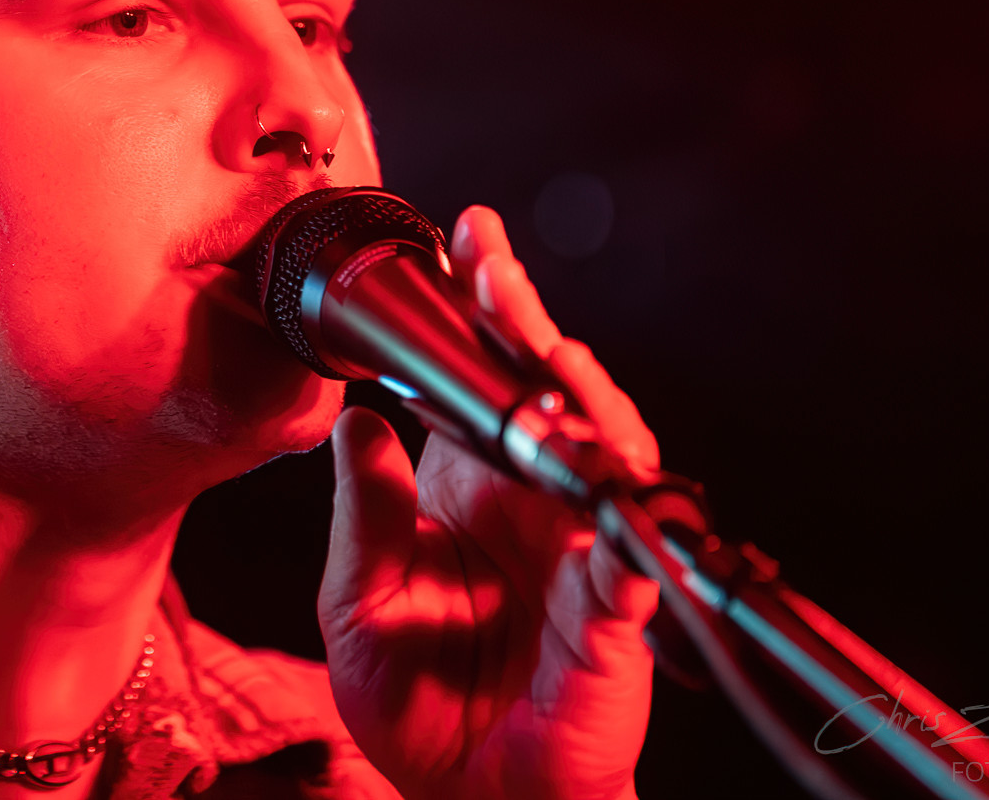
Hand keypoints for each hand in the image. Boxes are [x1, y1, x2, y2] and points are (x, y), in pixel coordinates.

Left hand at [318, 206, 660, 799]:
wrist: (466, 793)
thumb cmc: (414, 698)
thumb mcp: (357, 604)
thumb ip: (364, 515)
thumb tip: (360, 420)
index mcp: (467, 482)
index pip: (476, 376)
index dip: (476, 309)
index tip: (460, 243)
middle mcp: (531, 499)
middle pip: (546, 389)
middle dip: (526, 319)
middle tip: (496, 265)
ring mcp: (582, 549)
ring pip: (604, 450)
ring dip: (581, 403)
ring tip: (548, 358)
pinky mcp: (616, 618)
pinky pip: (631, 568)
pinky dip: (627, 535)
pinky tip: (603, 497)